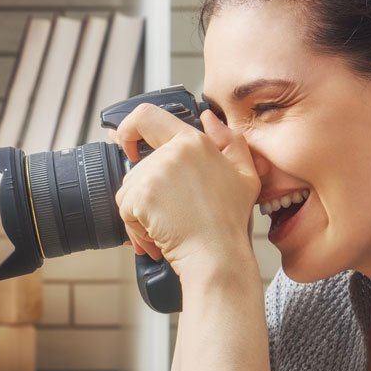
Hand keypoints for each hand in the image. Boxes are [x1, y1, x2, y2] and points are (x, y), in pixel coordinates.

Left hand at [110, 103, 260, 279]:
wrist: (217, 255)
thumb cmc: (230, 220)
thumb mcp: (245, 174)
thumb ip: (229, 141)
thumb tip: (207, 118)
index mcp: (192, 142)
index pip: (147, 116)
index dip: (128, 128)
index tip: (128, 146)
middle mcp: (171, 153)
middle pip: (137, 167)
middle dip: (146, 193)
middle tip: (170, 215)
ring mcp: (154, 174)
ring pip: (128, 190)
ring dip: (141, 212)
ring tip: (166, 227)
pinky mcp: (140, 196)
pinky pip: (125, 209)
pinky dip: (136, 227)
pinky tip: (157, 236)